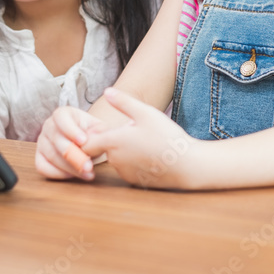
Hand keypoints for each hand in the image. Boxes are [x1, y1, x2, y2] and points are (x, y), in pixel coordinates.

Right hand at [35, 106, 106, 180]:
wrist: (88, 145)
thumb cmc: (92, 135)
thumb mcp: (99, 129)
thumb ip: (100, 131)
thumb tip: (95, 138)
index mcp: (63, 114)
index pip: (61, 118)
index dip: (71, 130)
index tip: (84, 141)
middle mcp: (49, 125)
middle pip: (56, 139)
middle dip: (73, 155)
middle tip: (88, 165)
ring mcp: (42, 142)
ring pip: (51, 155)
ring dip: (70, 167)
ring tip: (87, 173)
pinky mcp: (39, 157)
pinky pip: (42, 167)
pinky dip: (58, 174)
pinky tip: (73, 175)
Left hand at [83, 88, 199, 188]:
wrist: (187, 166)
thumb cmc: (167, 137)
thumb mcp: (146, 113)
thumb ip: (123, 102)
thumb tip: (107, 91)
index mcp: (113, 142)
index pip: (86, 143)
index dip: (89, 136)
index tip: (100, 129)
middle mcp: (114, 160)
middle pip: (103, 149)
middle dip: (112, 139)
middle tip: (132, 130)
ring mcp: (124, 172)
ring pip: (116, 159)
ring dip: (123, 151)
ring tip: (144, 142)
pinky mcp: (134, 181)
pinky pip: (127, 169)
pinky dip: (133, 162)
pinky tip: (149, 155)